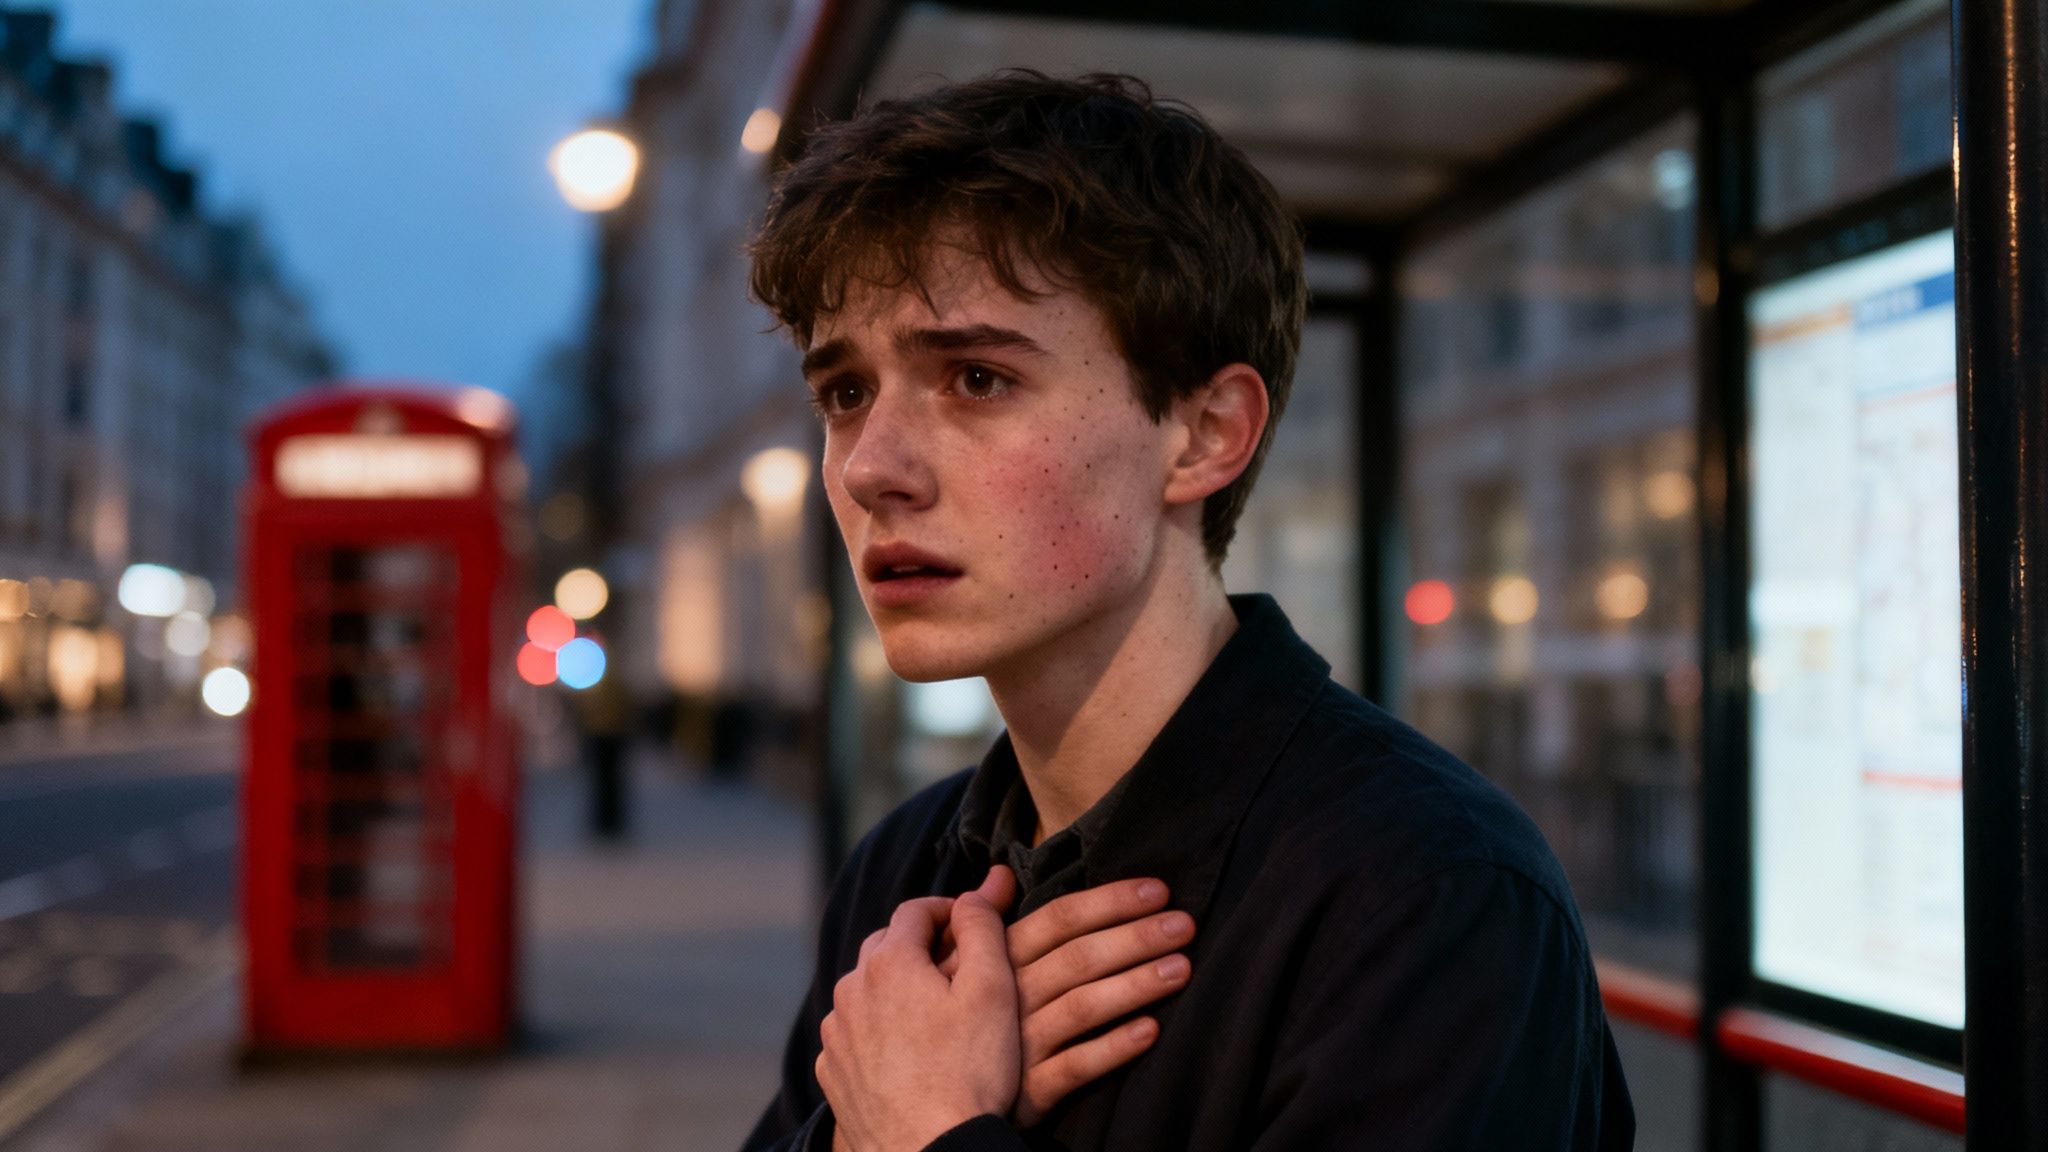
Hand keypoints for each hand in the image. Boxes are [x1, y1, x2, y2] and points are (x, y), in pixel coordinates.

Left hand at [818, 892, 1018, 1150]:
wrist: (932, 1150)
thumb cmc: (969, 1071)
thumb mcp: (992, 989)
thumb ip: (983, 928)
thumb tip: (978, 889)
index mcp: (889, 961)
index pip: (915, 909)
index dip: (948, 909)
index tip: (973, 923)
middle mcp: (851, 990)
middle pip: (886, 947)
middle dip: (920, 947)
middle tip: (959, 968)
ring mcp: (837, 1035)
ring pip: (866, 990)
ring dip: (896, 989)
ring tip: (935, 1013)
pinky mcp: (834, 1073)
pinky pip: (855, 1034)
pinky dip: (878, 1030)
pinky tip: (908, 1051)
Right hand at [939, 870, 1194, 1126]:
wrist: (934, 1097)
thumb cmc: (961, 1021)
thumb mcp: (963, 968)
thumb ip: (987, 920)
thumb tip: (999, 873)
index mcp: (998, 960)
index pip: (1058, 919)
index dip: (1108, 901)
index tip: (1157, 890)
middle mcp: (1008, 997)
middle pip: (1077, 958)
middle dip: (1135, 937)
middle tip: (1184, 924)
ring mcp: (1018, 1045)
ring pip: (1081, 1007)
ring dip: (1134, 985)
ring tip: (1181, 968)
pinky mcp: (1030, 1091)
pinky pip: (1075, 1067)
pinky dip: (1112, 1048)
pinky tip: (1150, 1030)